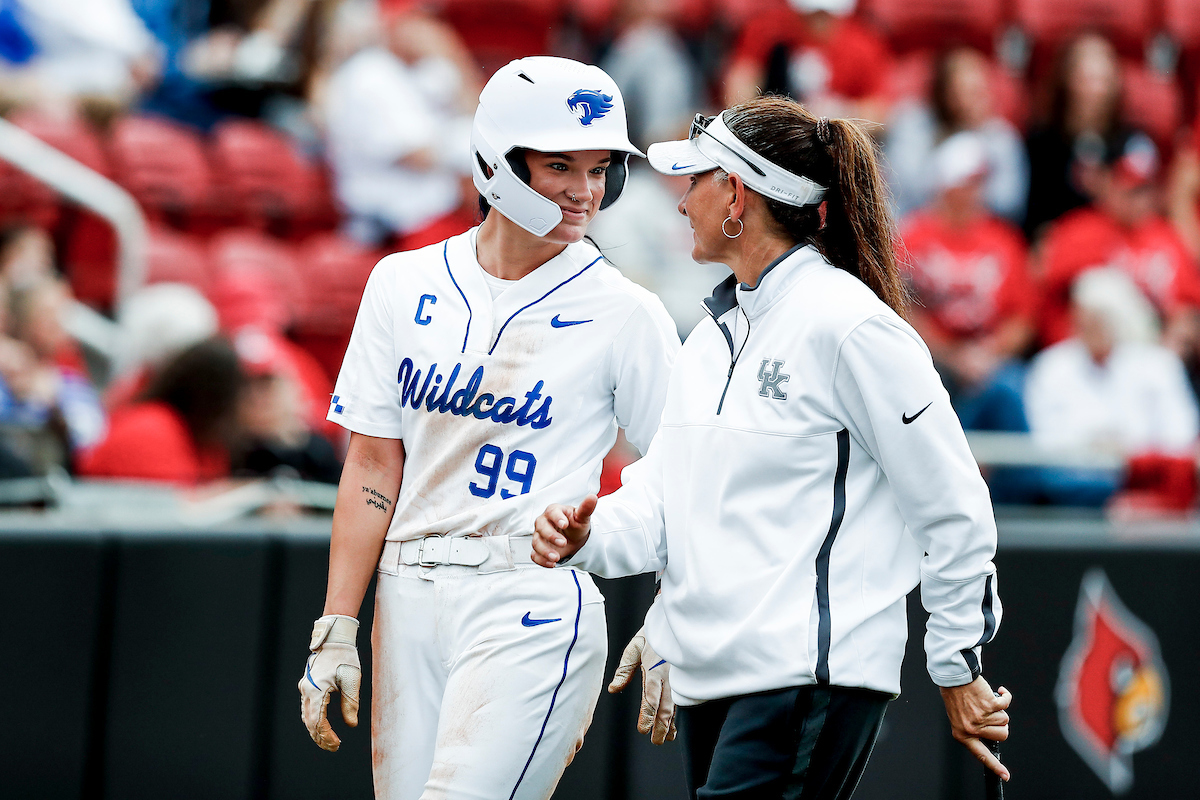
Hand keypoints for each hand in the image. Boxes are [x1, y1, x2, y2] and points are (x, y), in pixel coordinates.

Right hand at [298, 615, 360, 751]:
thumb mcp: (352, 681)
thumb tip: (351, 724)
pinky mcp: (307, 685)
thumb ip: (350, 704)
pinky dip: (314, 720)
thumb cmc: (345, 657)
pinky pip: (307, 707)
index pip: (318, 721)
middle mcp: (307, 690)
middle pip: (309, 721)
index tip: (337, 744)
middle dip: (320, 737)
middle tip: (334, 747)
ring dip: (316, 730)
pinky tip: (322, 726)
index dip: (326, 735)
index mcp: (316, 690)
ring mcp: (305, 687)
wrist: (335, 639)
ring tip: (329, 741)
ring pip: (307, 716)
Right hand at [531, 495, 596, 567]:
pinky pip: (534, 555)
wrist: (574, 539)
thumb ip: (586, 508)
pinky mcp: (538, 549)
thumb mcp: (582, 517)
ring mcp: (539, 536)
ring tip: (557, 557)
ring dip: (545, 551)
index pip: (552, 512)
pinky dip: (541, 560)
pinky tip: (552, 563)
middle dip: (551, 536)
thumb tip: (592, 497)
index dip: (557, 518)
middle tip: (563, 543)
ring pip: (536, 542)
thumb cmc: (576, 525)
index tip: (565, 524)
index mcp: (554, 511)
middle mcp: (544, 522)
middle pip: (541, 527)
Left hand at [608, 628, 675, 743]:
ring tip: (668, 738)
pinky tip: (675, 724)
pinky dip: (678, 713)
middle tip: (657, 741)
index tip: (643, 730)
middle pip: (666, 706)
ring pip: (675, 705)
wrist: (674, 621)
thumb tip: (613, 689)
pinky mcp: (684, 677)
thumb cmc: (652, 633)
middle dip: (662, 726)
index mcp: (654, 669)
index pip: (650, 697)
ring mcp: (679, 677)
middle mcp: (669, 676)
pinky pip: (682, 698)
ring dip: (671, 723)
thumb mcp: (635, 647)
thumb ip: (624, 669)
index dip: (647, 714)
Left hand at [940, 676, 1011, 780]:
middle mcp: (972, 728)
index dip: (994, 766)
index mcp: (962, 734)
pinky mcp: (989, 705)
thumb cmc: (957, 696)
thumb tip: (995, 734)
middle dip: (1001, 723)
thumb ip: (974, 729)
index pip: (981, 754)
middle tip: (989, 712)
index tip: (1005, 776)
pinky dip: (1005, 696)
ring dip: (998, 708)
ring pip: (1005, 719)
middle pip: (1002, 735)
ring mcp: (981, 718)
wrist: (953, 677)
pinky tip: (999, 691)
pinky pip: (1006, 703)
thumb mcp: (959, 718)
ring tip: (983, 700)